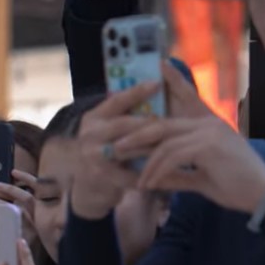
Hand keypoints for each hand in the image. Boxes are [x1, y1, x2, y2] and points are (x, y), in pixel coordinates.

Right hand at [71, 81, 161, 218]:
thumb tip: (152, 83)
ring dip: (151, 147)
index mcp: (93, 118)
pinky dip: (149, 172)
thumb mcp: (108, 127)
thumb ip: (125, 112)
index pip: (116, 101)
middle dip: (148, 122)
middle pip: (123, 125)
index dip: (136, 92)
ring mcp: (95, 157)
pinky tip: (167, 170)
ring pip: (129, 149)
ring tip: (174, 143)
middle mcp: (90, 135)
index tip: (157, 83)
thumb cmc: (107, 147)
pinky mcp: (103, 177)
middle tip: (172, 120)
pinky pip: (131, 174)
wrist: (90, 182)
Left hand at [113, 63, 264, 213]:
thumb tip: (155, 177)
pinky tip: (149, 184)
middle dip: (137, 136)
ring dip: (147, 163)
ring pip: (165, 142)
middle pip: (164, 124)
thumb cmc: (236, 187)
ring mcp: (210, 132)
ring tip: (136, 179)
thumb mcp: (201, 178)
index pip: (190, 97)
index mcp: (210, 125)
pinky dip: (157, 171)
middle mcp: (209, 123)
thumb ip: (179, 173)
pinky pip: (172, 156)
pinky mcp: (208, 146)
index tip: (161, 65)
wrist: (263, 197)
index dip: (175, 81)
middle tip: (117, 147)